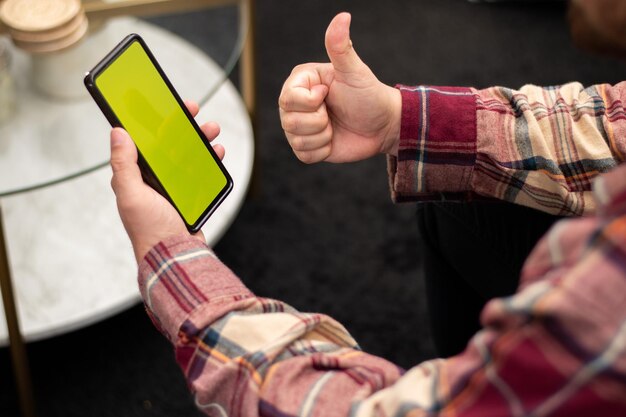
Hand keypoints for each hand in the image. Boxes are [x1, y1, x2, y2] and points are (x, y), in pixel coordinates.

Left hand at [110, 101, 223, 262]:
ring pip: (189, 153)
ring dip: (200, 138)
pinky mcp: (192, 194)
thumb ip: (123, 164)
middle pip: (169, 142)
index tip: (164, 103)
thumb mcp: (130, 194)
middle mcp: (154, 178)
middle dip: (182, 124)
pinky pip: (202, 171)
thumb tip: (116, 132)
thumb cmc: (149, 230)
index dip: (153, 119)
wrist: (175, 257)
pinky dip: (211, 159)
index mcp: (136, 175)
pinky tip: (217, 152)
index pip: (143, 139)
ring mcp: (174, 186)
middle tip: (193, 110)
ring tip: (212, 131)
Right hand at [279, 12, 401, 163]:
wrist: (382, 125)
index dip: (311, 102)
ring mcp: (300, 127)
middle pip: (289, 121)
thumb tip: (342, 16)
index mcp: (301, 82)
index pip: (288, 99)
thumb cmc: (369, 95)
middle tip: (333, 112)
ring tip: (335, 126)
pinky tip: (333, 139)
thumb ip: (341, 47)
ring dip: (323, 136)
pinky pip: (303, 155)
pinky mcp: (307, 147)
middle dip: (319, 122)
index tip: (329, 94)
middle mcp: (295, 104)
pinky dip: (322, 151)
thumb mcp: (355, 71)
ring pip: (296, 140)